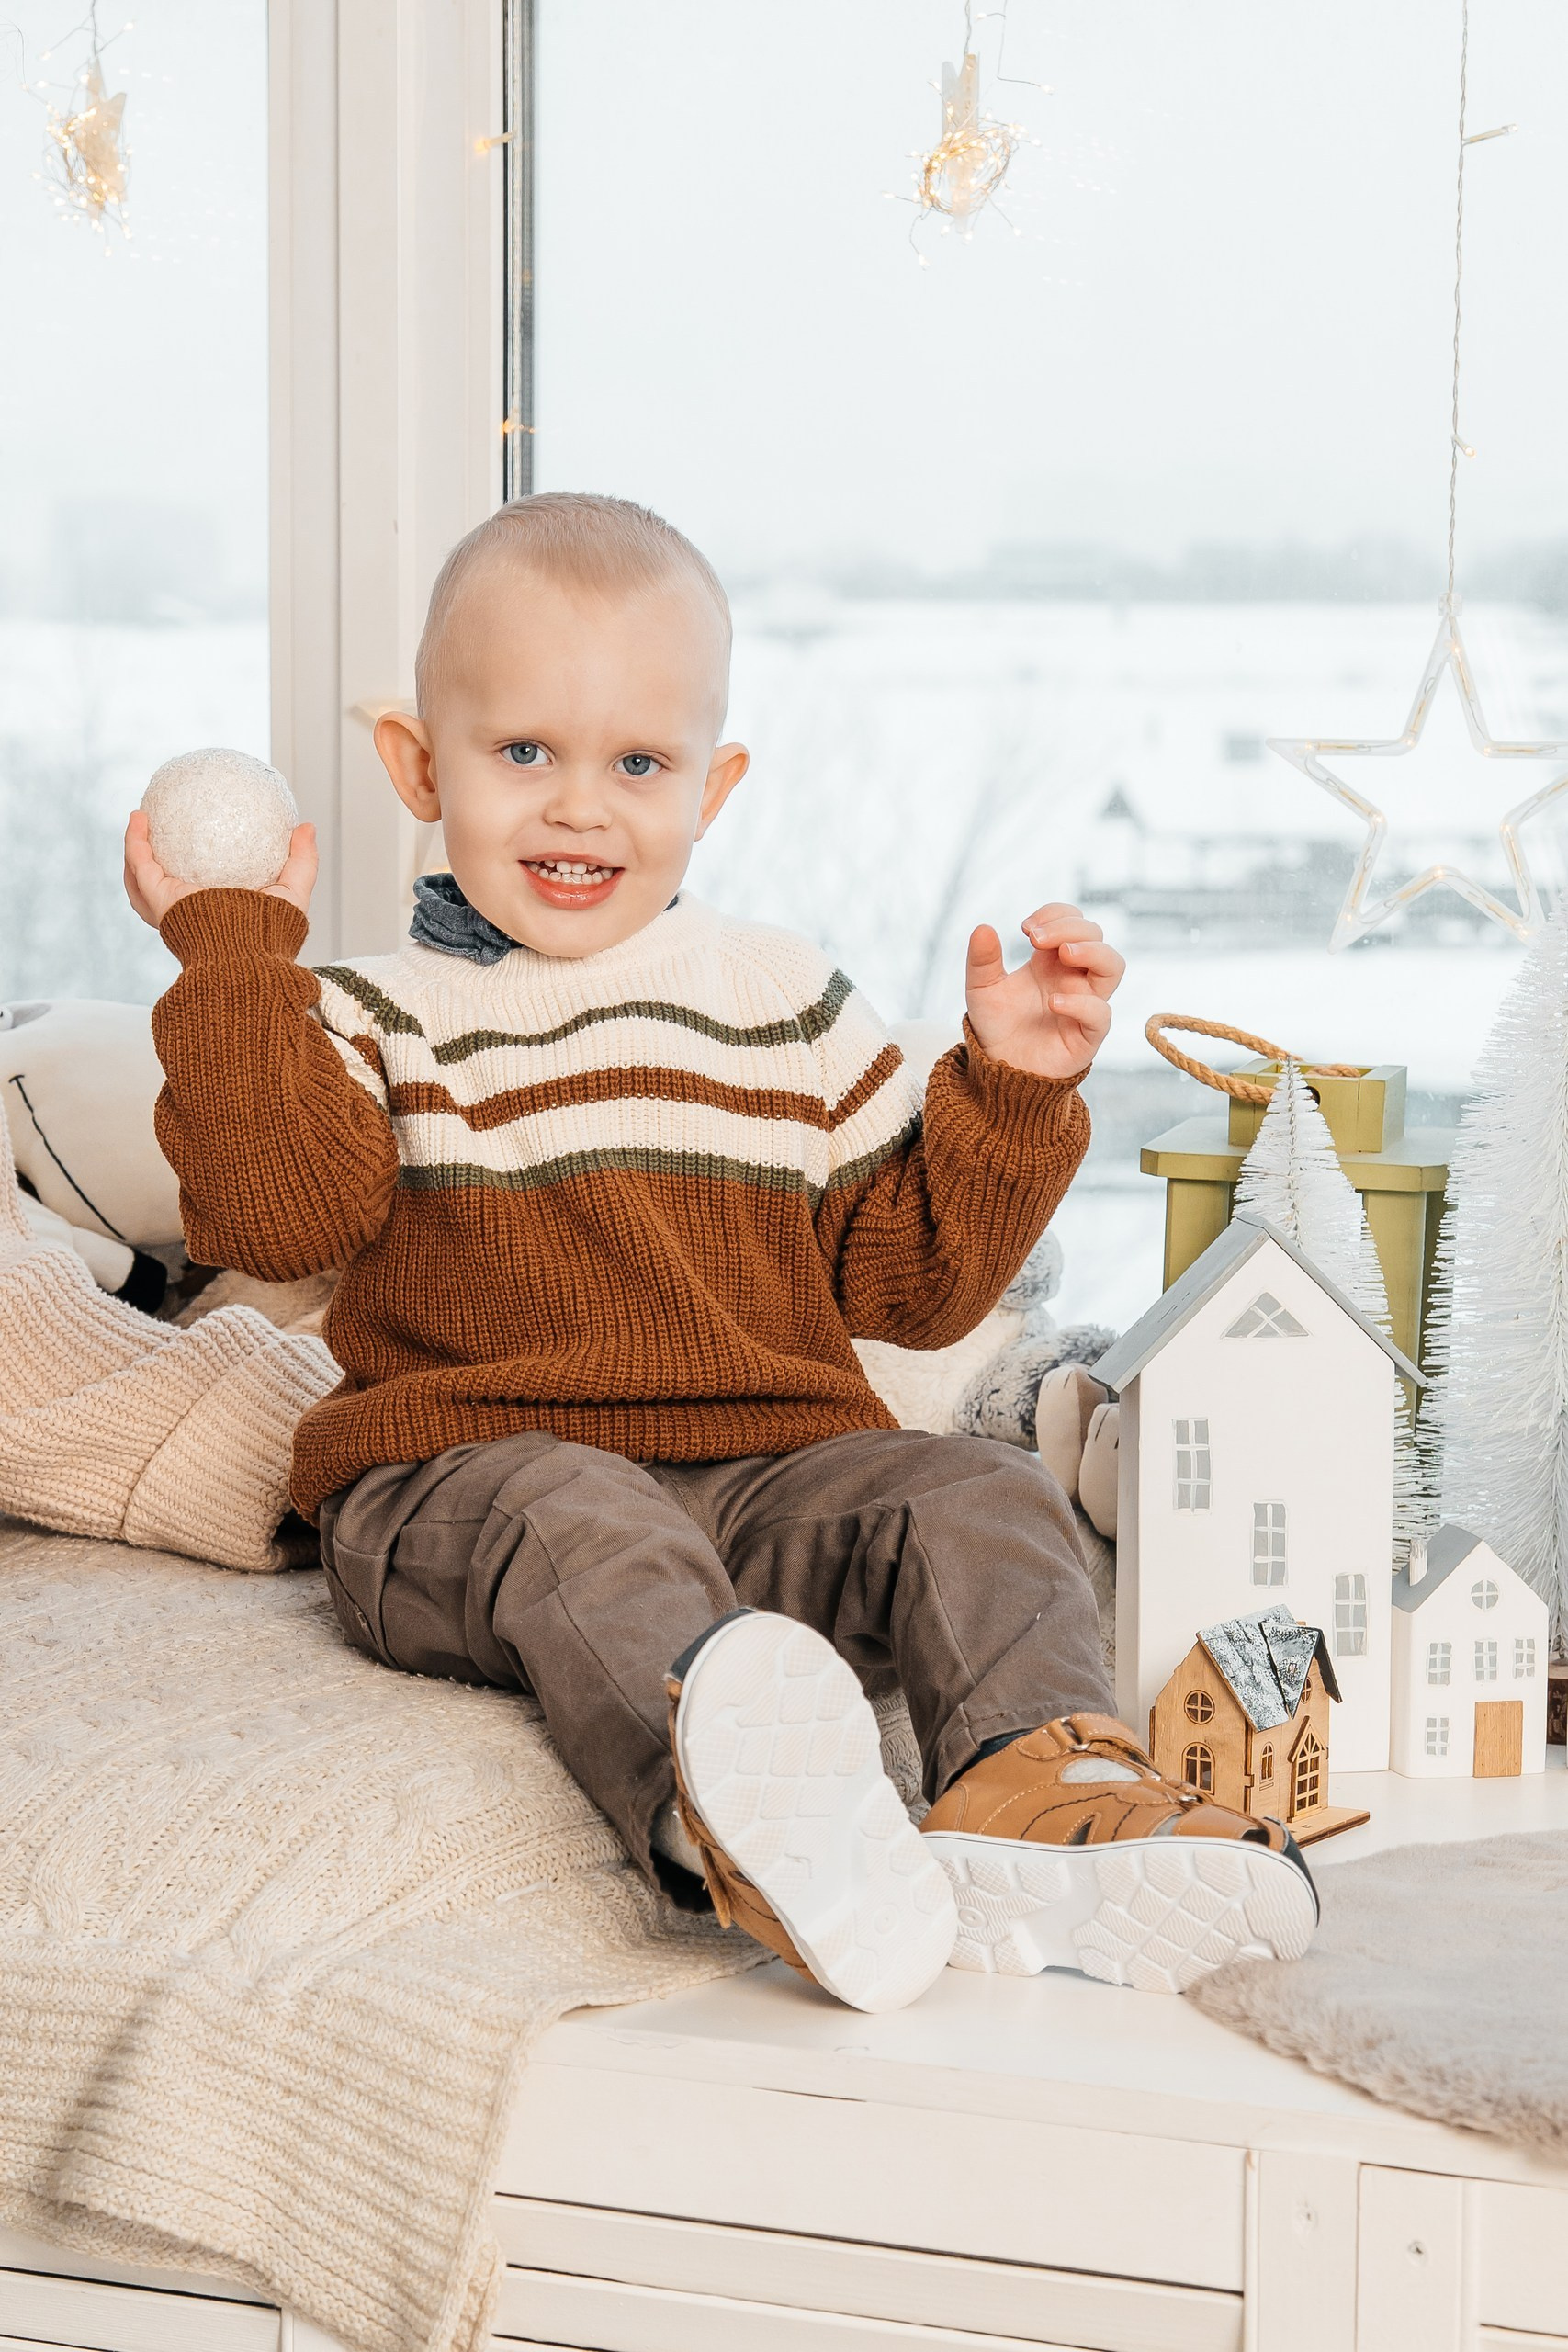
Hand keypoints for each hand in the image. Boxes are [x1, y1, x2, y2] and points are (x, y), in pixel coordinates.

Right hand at [123, 812, 318, 928]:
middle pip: (163, 887)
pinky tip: (138, 818)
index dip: (195, 871)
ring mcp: (170, 908)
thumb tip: (305, 826)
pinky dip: (134, 842)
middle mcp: (190, 913)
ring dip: (135, 851)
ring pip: (140, 879)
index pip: (200, 895)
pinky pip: (140, 865)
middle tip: (159, 831)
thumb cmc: (273, 934)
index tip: (199, 842)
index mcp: (218, 914)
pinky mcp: (159, 899)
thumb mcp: (294, 891)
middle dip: (155, 864)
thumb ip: (302, 859)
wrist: (251, 953)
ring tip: (140, 821)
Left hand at [964, 903, 1123, 1079]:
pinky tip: (1054, 1002)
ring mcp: (1085, 1003)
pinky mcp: (1088, 1034)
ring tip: (1063, 953)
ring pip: (1113, 966)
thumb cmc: (997, 1025)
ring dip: (1092, 951)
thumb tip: (982, 928)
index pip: (1073, 921)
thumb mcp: (982, 989)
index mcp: (1052, 961)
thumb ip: (981, 960)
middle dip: (1069, 927)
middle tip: (1036, 938)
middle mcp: (1074, 977)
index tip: (1027, 928)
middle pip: (1095, 936)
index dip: (1057, 915)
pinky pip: (1101, 1013)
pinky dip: (1082, 1003)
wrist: (1000, 1069)